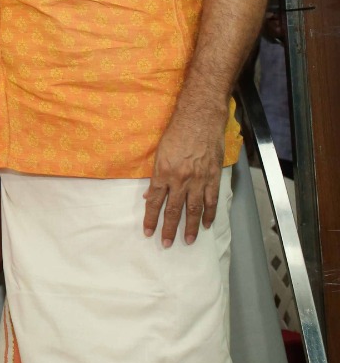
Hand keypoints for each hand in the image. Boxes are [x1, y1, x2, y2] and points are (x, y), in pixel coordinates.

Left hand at [144, 103, 225, 247]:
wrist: (200, 119)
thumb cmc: (177, 132)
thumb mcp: (160, 153)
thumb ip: (156, 176)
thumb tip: (150, 196)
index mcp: (164, 172)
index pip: (155, 201)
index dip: (151, 218)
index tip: (148, 232)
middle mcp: (181, 179)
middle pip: (173, 209)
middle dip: (169, 228)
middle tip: (166, 244)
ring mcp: (199, 179)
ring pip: (193, 209)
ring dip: (189, 227)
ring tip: (187, 241)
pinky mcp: (213, 177)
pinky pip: (211, 200)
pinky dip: (209, 214)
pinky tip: (206, 224)